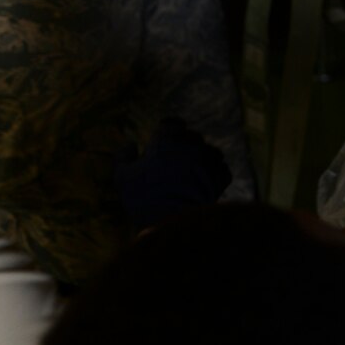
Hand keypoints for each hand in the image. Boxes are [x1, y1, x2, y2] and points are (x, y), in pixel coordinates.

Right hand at [115, 118, 231, 230]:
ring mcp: (210, 158)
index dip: (168, 132)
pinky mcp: (222, 175)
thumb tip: (130, 144)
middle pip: (192, 137)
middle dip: (185, 147)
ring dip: (202, 160)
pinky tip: (202, 188)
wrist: (174, 221)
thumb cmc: (144, 197)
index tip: (164, 143)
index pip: (171, 123)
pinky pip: (220, 170)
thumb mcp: (122, 177)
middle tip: (175, 166)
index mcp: (167, 138)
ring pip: (208, 152)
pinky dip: (214, 176)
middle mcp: (191, 142)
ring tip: (190, 179)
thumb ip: (123, 156)